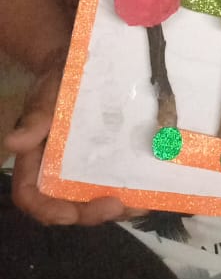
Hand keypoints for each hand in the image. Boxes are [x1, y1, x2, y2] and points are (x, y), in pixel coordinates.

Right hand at [4, 53, 128, 225]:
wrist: (79, 64)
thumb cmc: (58, 79)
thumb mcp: (48, 93)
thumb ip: (34, 118)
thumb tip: (12, 142)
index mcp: (35, 158)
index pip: (30, 194)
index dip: (47, 210)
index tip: (70, 214)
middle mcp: (56, 170)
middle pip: (67, 205)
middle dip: (91, 213)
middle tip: (117, 207)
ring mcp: (82, 168)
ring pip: (93, 200)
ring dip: (116, 210)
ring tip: (139, 206)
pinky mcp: (105, 161)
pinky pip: (113, 183)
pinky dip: (130, 193)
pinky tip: (149, 192)